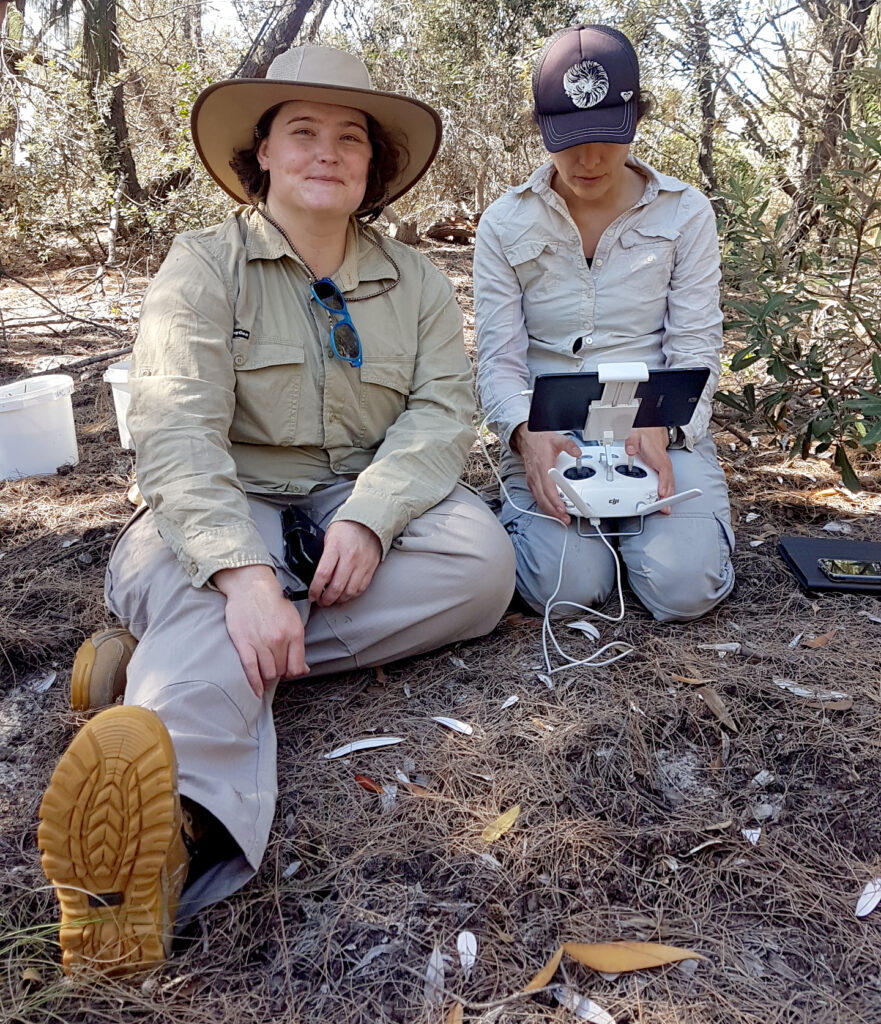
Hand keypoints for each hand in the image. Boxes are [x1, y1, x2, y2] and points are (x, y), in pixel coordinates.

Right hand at [213, 564, 307, 696]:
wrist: (251, 586)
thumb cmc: (272, 602)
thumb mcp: (293, 620)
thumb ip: (298, 646)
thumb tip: (304, 669)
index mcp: (295, 633)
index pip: (297, 667)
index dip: (292, 672)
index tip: (287, 670)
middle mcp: (279, 639)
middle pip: (282, 671)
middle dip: (278, 671)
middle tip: (273, 665)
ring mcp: (261, 642)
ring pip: (268, 673)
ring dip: (267, 675)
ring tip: (264, 669)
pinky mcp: (244, 643)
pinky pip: (251, 669)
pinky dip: (254, 683)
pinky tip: (257, 691)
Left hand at [309, 520, 381, 606]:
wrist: (368, 521)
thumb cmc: (346, 529)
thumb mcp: (328, 538)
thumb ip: (324, 558)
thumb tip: (318, 578)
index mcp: (335, 548)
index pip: (322, 575)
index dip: (315, 590)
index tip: (312, 596)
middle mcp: (350, 558)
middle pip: (336, 587)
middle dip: (326, 600)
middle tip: (321, 601)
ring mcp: (362, 564)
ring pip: (350, 592)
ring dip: (339, 600)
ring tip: (333, 600)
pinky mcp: (370, 569)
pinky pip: (361, 588)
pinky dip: (352, 595)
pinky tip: (346, 594)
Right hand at [512, 423, 580, 522]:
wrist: (526, 439)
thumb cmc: (540, 441)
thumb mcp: (557, 439)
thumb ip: (568, 445)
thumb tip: (577, 452)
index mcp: (542, 466)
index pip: (548, 488)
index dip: (555, 500)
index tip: (562, 508)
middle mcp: (536, 476)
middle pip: (543, 499)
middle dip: (554, 512)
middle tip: (565, 519)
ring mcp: (533, 481)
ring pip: (540, 500)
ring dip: (550, 511)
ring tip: (561, 518)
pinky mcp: (532, 483)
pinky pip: (538, 498)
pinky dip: (545, 506)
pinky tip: (552, 511)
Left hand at [624, 426, 674, 513]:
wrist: (650, 431)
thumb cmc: (645, 436)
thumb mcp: (636, 436)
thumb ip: (632, 442)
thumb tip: (630, 449)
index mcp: (659, 457)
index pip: (665, 471)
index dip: (664, 483)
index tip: (662, 493)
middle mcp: (664, 464)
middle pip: (669, 482)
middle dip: (668, 496)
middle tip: (665, 508)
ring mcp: (664, 469)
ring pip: (668, 485)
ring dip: (667, 498)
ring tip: (665, 509)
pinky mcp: (661, 473)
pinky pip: (665, 485)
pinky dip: (665, 494)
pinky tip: (662, 501)